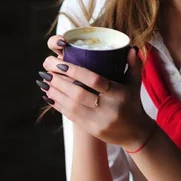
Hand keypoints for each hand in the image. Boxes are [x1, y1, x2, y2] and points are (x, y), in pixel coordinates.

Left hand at [38, 34, 154, 149]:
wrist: (135, 133)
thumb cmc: (133, 103)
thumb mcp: (135, 83)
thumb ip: (133, 64)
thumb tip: (131, 47)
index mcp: (118, 94)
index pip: (94, 80)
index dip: (76, 72)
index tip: (61, 63)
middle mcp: (108, 109)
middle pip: (78, 94)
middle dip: (60, 82)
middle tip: (47, 71)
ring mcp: (98, 121)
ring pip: (71, 106)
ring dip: (55, 93)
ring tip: (44, 82)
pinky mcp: (91, 130)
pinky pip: (71, 116)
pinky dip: (58, 105)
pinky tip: (48, 96)